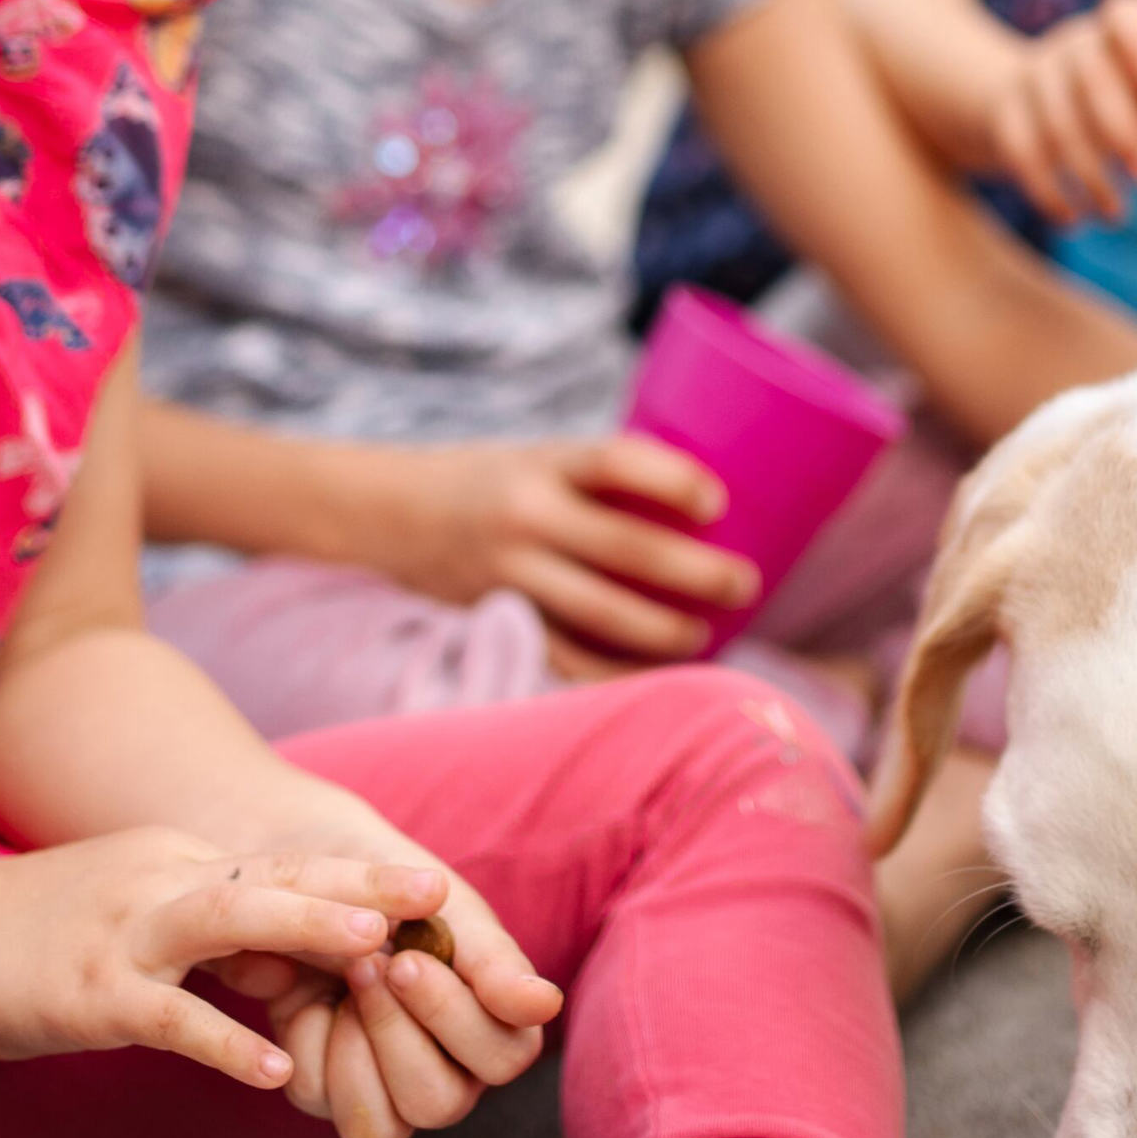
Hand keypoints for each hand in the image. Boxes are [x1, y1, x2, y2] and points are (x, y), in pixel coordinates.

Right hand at [0, 827, 446, 1090]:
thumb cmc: (37, 934)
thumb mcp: (136, 912)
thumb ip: (211, 932)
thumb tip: (289, 961)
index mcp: (174, 862)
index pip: (283, 864)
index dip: (358, 877)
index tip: (429, 886)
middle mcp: (157, 881)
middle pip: (273, 874)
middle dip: (359, 885)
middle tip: (437, 892)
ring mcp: (122, 934)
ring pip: (228, 920)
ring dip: (306, 930)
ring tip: (375, 953)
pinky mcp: (89, 992)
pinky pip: (168, 1015)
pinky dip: (223, 1039)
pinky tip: (272, 1068)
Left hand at [234, 813, 565, 1137]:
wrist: (315, 878)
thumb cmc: (397, 893)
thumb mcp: (449, 911)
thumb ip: (494, 961)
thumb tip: (546, 1005)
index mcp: (491, 1031)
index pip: (504, 1057)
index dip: (454, 1016)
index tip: (408, 959)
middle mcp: (444, 1075)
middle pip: (440, 1105)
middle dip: (396, 1033)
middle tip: (368, 965)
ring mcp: (382, 1091)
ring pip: (381, 1129)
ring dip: (357, 1047)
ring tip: (346, 977)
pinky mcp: (325, 1092)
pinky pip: (318, 1099)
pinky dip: (310, 1044)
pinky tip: (309, 997)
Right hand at [369, 436, 759, 663]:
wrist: (392, 511)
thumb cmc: (493, 481)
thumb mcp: (540, 458)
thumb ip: (603, 480)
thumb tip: (710, 503)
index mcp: (543, 463)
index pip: (616, 462)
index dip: (672, 480)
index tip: (717, 501)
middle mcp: (525, 515)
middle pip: (623, 547)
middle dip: (693, 572)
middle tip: (744, 585)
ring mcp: (509, 571)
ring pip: (597, 613)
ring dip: (660, 631)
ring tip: (702, 638)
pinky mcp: (500, 617)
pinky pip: (564, 656)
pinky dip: (610, 672)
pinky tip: (649, 679)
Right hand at [991, 0, 1136, 227]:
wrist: (1027, 105)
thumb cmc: (1115, 101)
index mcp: (1114, 32)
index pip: (1123, 13)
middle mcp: (1071, 46)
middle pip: (1091, 76)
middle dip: (1121, 129)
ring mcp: (1031, 77)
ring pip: (1057, 123)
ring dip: (1090, 176)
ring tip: (1116, 215)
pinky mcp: (1003, 115)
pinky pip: (1021, 151)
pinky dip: (1048, 191)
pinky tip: (1072, 219)